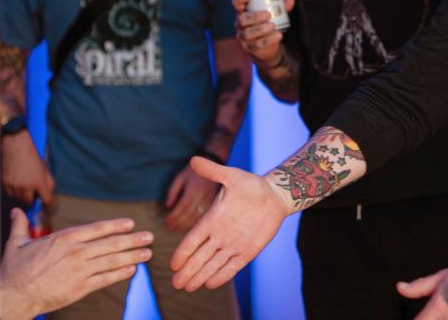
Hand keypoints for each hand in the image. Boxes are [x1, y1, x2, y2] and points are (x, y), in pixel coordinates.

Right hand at [0, 207, 151, 319]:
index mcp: (64, 239)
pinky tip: (132, 270)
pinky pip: (105, 279)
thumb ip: (20, 225)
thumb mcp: (16, 244)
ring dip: (132, 256)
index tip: (131, 223)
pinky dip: (120, 273)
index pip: (97, 229)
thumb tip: (16, 211)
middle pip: (110, 243)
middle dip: (133, 240)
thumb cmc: (14, 270)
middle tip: (149, 236)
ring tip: (148, 253)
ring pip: (112, 260)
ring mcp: (79, 270)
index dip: (116, 225)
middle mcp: (75, 252)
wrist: (13, 296)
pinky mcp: (79, 288)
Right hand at [1, 131, 54, 205]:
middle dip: (33, 199)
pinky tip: (17, 182)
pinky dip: (14, 192)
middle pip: (30, 203)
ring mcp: (14, 186)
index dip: (49, 205)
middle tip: (34, 192)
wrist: (16, 147)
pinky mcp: (5, 184)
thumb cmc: (32, 156)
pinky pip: (11, 194)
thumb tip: (49, 195)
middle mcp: (26, 186)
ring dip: (23, 195)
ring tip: (25, 183)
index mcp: (39, 182)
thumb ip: (49, 183)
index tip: (49, 206)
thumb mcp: (45, 169)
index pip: (46, 200)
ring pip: (19, 199)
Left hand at [163, 164, 220, 232]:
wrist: (215, 164)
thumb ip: (173, 190)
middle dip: (178, 223)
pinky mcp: (217, 204)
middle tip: (169, 227)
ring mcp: (212, 200)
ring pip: (198, 218)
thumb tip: (167, 206)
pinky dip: (196, 224)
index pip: (182, 206)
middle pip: (189, 214)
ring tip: (176, 229)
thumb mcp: (181, 177)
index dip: (173, 216)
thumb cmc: (194, 172)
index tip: (166, 221)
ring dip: (186, 226)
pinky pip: (206, 217)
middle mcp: (204, 195)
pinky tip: (189, 227)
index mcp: (194, 188)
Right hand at [170, 157, 289, 292]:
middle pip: (200, 256)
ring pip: (213, 263)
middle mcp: (220, 234)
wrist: (274, 195)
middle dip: (188, 270)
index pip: (193, 239)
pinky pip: (232, 266)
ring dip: (201, 275)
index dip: (183, 252)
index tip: (173, 264)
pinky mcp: (247, 251)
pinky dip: (222, 275)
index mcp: (212, 219)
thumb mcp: (232, 176)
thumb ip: (213, 171)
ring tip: (188, 287)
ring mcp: (233, 243)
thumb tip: (193, 159)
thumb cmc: (252, 184)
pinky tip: (210, 284)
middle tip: (176, 284)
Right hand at [232, 0, 294, 67]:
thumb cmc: (268, 24)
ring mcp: (243, 36)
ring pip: (247, 33)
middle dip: (254, 16)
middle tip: (268, 14)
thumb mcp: (275, 14)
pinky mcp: (249, 48)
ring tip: (273, 26)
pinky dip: (268, 40)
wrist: (269, 46)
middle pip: (241, 19)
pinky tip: (278, 35)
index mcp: (244, 12)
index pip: (236, 3)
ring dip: (260, 29)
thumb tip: (290, 0)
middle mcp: (240, 24)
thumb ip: (282, 7)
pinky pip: (256, 45)